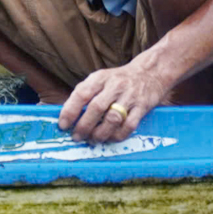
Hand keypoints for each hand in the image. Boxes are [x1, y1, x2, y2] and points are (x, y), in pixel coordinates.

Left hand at [57, 60, 171, 143]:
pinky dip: (117, 136)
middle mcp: (115, 86)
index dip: (70, 110)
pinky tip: (109, 139)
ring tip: (92, 140)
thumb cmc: (118, 80)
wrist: (149, 74)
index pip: (82, 93)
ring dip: (100, 134)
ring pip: (113, 119)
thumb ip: (85, 93)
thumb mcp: (100, 79)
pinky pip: (128, 126)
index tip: (63, 125)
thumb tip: (68, 115)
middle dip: (84, 126)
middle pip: (96, 108)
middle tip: (76, 137)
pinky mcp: (142, 107)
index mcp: (100, 78)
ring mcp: (130, 97)